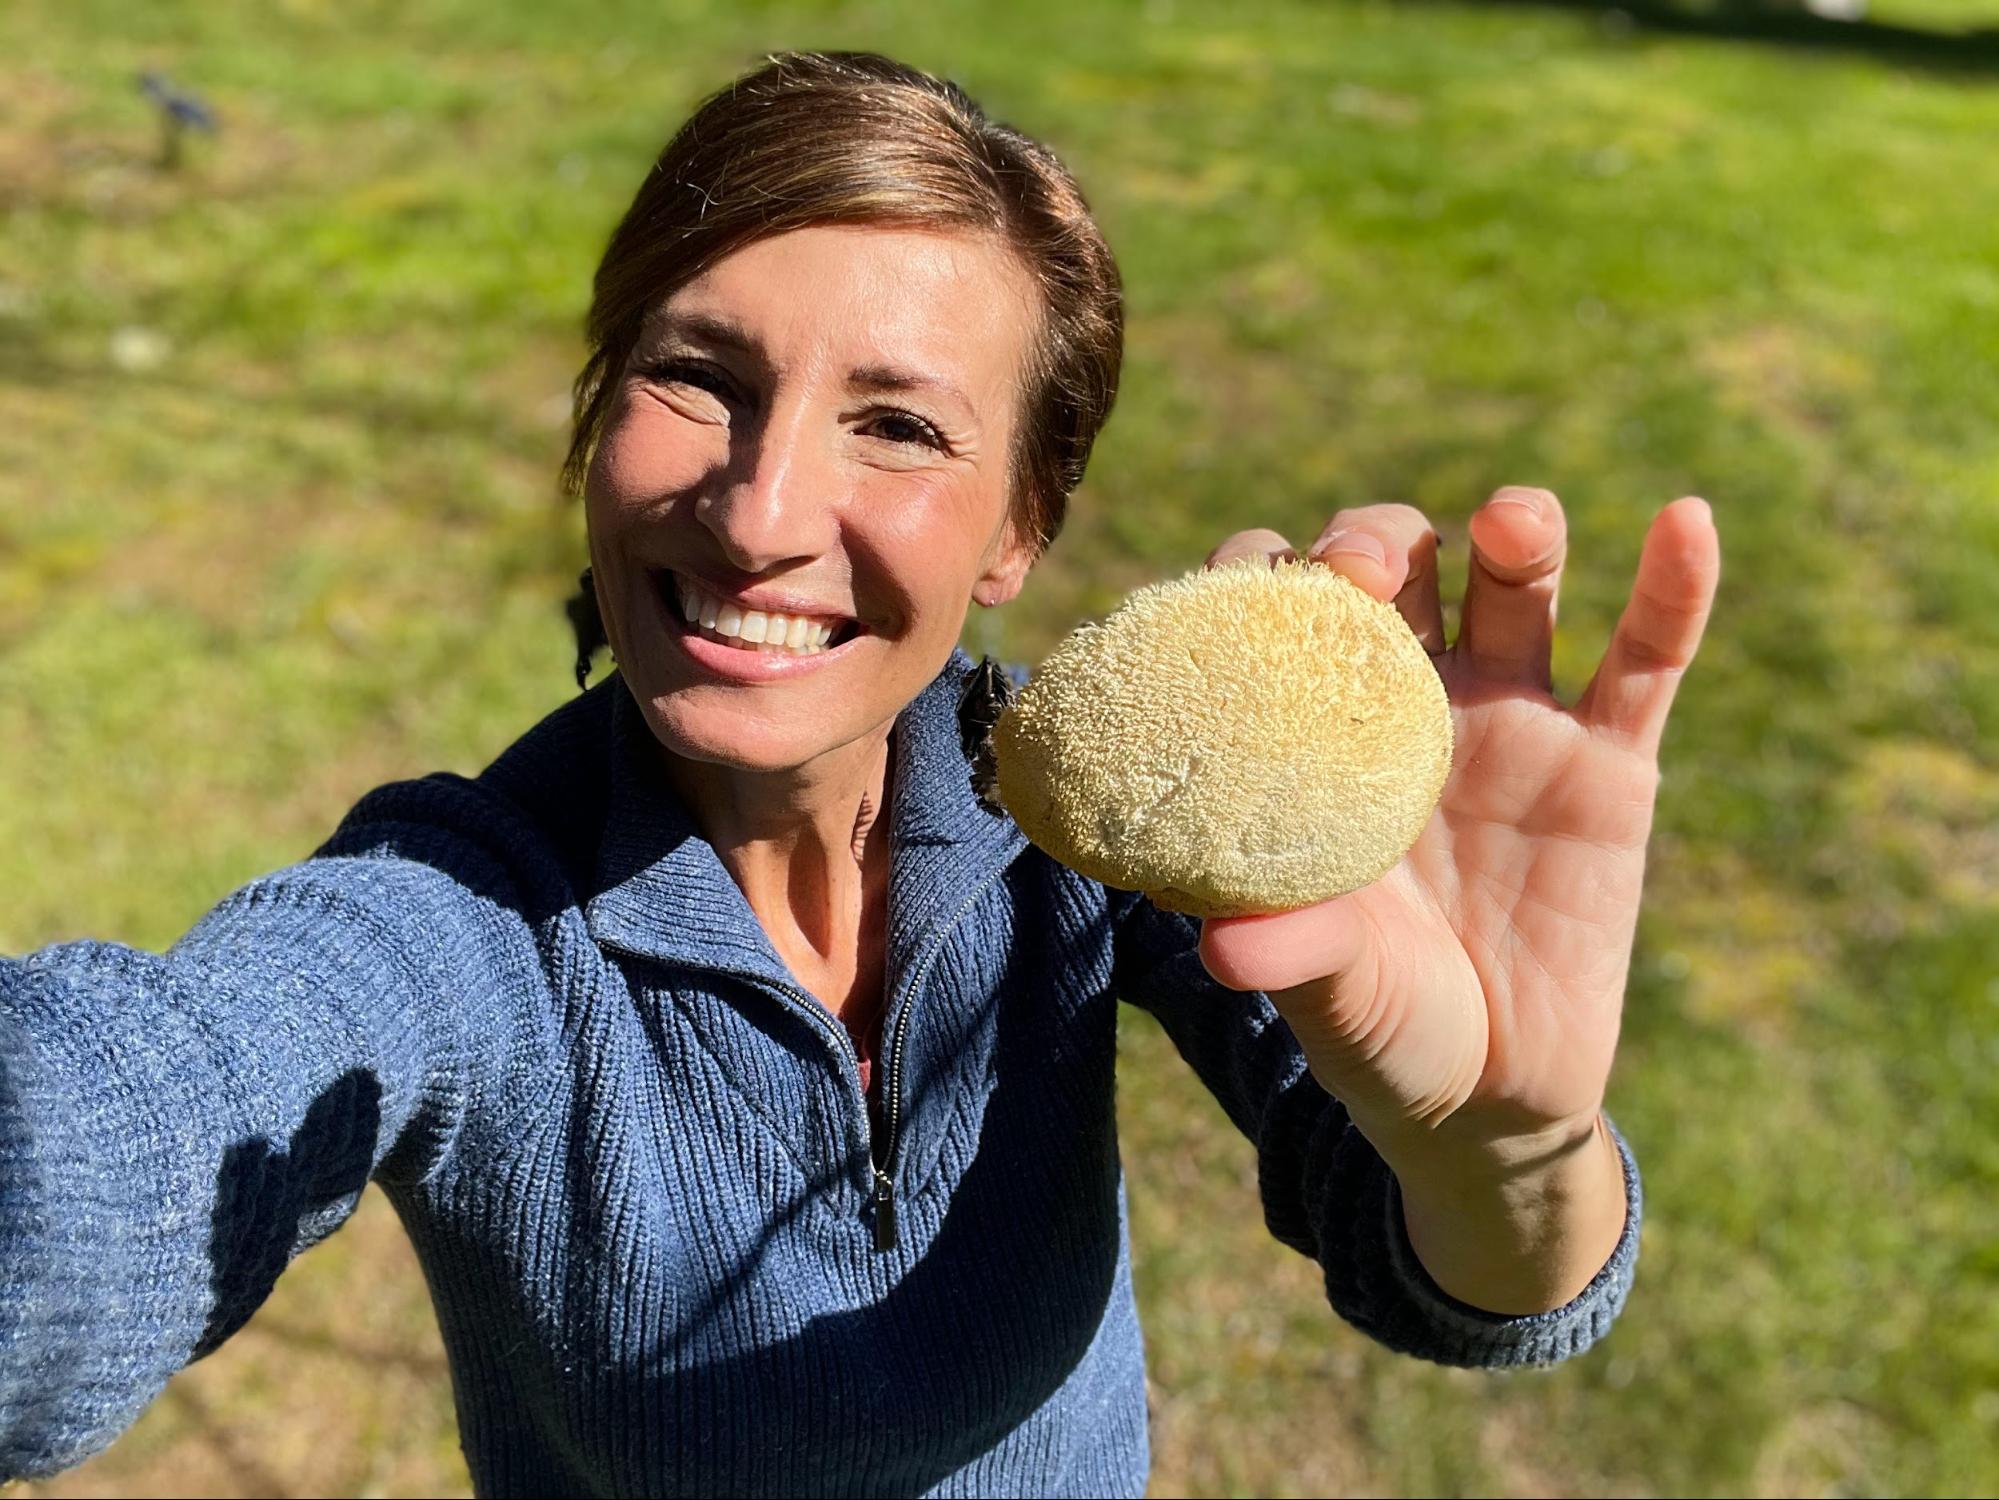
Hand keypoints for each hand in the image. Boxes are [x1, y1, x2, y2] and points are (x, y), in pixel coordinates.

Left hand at [1196, 488, 1720, 1173]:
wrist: (1489, 1099)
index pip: (1277, 614)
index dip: (1261, 575)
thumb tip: (1223, 949)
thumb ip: (1293, 952)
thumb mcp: (1333, 993)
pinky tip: (1684, 520)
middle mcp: (1413, 706)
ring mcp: (1517, 724)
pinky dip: (1674, 587)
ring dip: (1517, 531)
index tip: (1248, 583)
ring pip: (1518, 587)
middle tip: (1367, 568)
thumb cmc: (1380, 1027)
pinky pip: (1648, 660)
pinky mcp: (1612, 765)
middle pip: (1399, 569)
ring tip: (1510, 522)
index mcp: (1320, 736)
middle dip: (1379, 540)